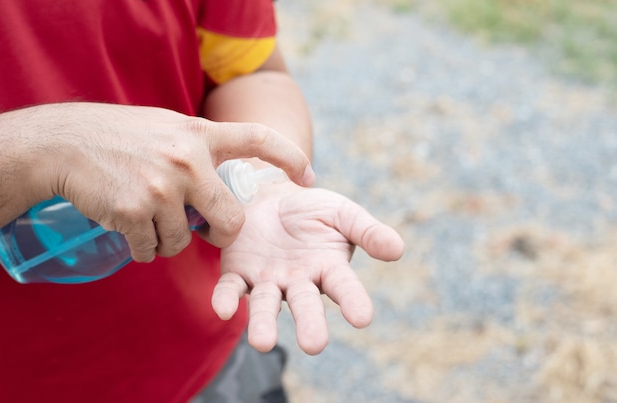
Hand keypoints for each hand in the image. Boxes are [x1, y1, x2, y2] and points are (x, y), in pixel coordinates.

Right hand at [2, 103, 313, 260]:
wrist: (62, 143)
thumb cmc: (118, 136)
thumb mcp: (166, 128)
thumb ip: (198, 152)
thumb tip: (224, 192)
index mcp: (199, 134)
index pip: (258, 138)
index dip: (289, 156)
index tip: (309, 176)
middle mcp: (187, 160)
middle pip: (231, 222)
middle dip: (219, 234)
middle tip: (203, 228)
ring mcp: (162, 188)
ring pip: (184, 242)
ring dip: (168, 239)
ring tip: (144, 214)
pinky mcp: (134, 212)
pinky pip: (152, 251)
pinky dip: (142, 248)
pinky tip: (127, 225)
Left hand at [211, 186, 404, 354]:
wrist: (269, 194)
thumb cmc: (311, 209)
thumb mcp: (343, 213)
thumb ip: (368, 231)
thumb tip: (398, 249)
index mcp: (329, 269)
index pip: (344, 288)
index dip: (353, 301)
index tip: (363, 318)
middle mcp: (299, 282)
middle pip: (305, 304)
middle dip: (309, 324)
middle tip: (314, 344)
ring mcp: (268, 280)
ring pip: (266, 305)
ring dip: (263, 324)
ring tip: (262, 342)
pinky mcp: (238, 273)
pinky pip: (231, 289)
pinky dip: (226, 299)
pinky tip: (224, 310)